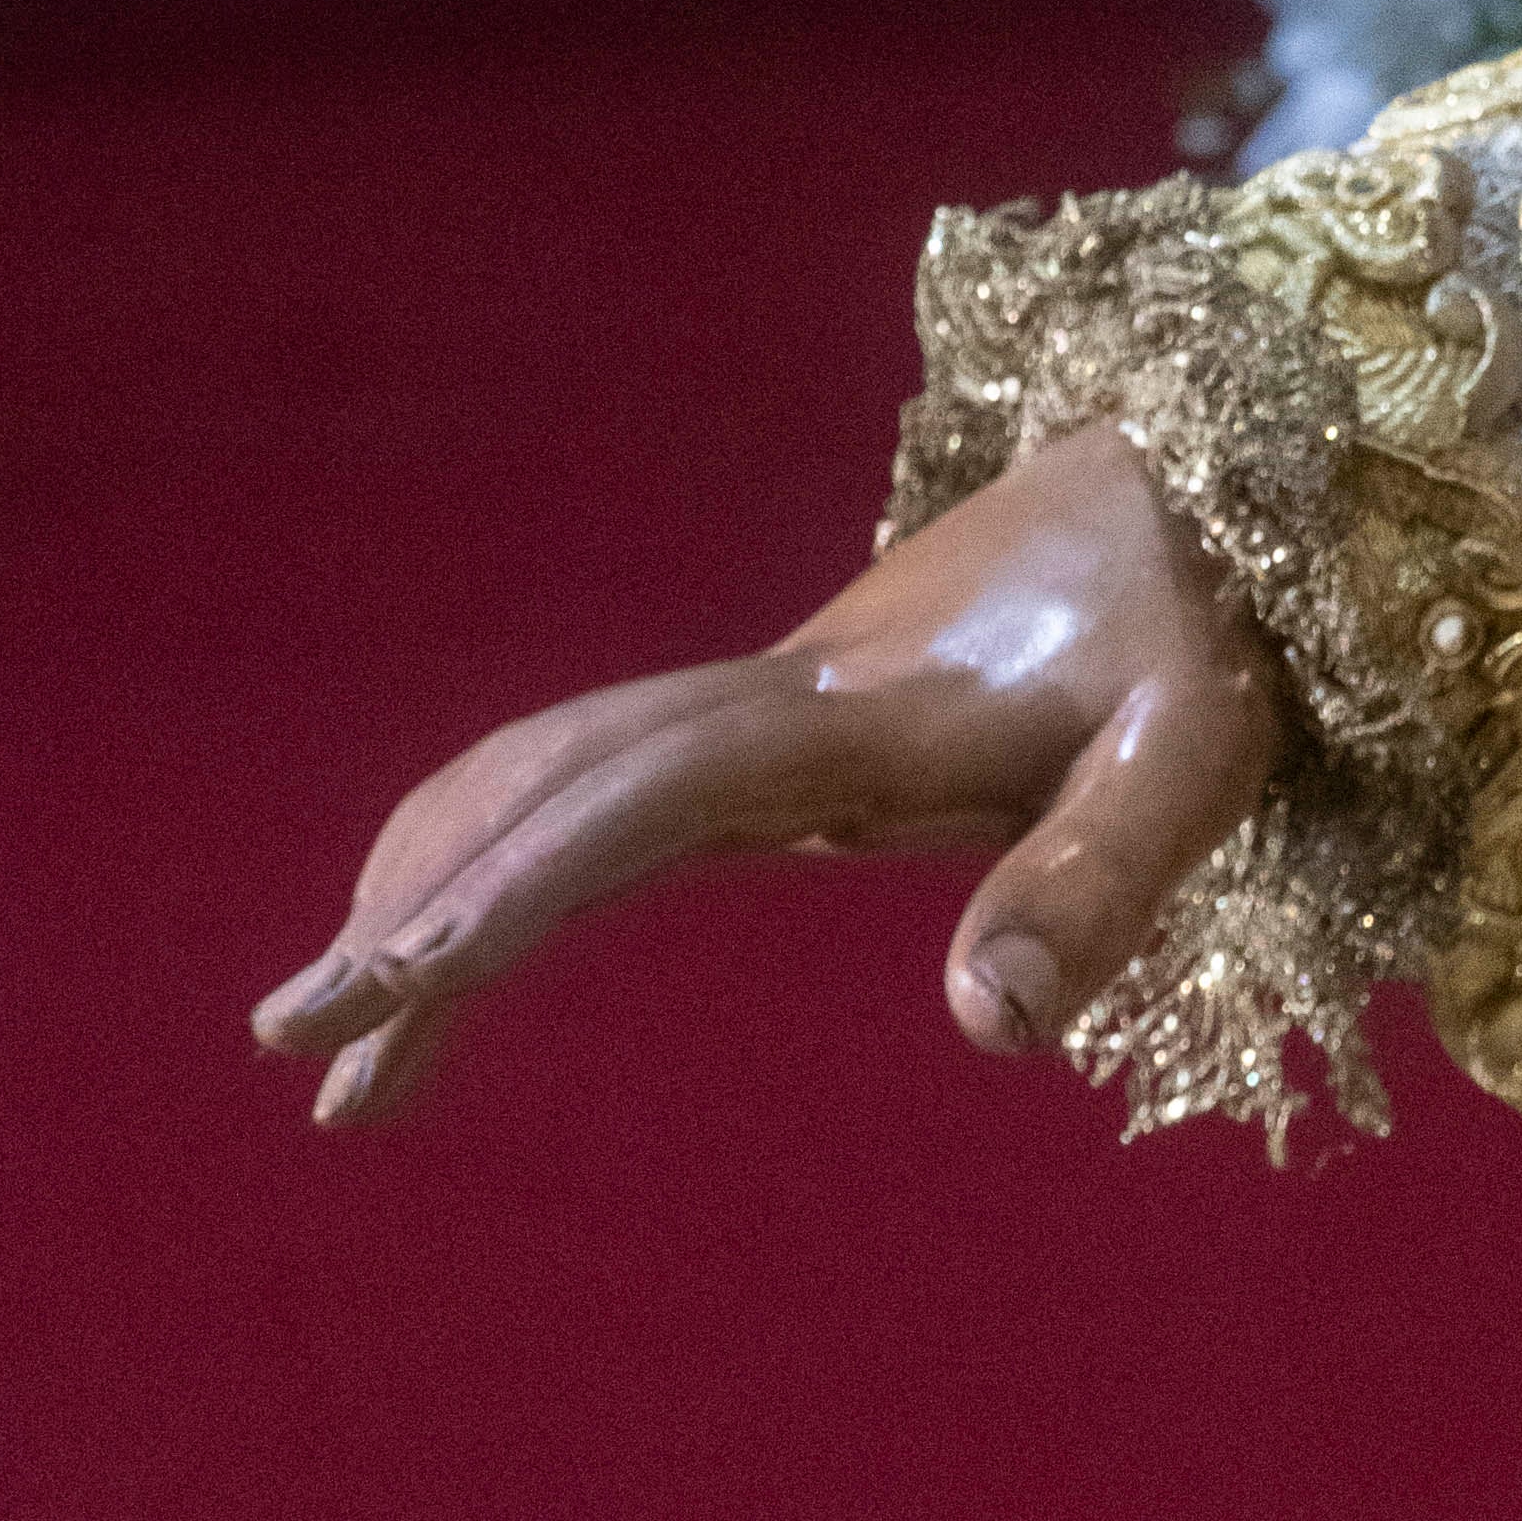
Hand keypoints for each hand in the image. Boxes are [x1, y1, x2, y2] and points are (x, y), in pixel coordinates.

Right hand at [251, 418, 1277, 1131]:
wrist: (1225, 468)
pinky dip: (516, 843)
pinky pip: (617, 778)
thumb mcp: (1197, 750)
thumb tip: (986, 1027)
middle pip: (556, 786)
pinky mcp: (806, 718)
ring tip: (350, 1032)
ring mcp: (784, 703)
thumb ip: (1098, 878)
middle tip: (296, 1052)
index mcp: (857, 710)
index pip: (641, 798)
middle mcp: (787, 698)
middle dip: (419, 906)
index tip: (391, 981)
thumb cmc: (1223, 614)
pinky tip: (480, 912)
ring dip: (444, 879)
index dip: (514, 885)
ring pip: (563, 774)